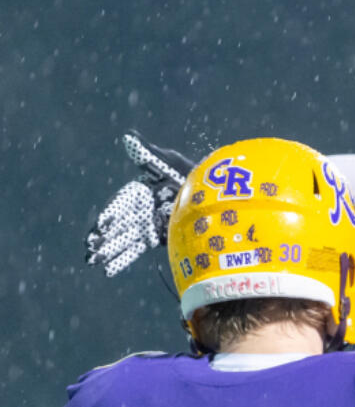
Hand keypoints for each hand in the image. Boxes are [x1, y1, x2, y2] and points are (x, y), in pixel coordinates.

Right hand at [85, 131, 194, 275]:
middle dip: (102, 238)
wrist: (215, 195)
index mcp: (139, 192)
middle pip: (117, 226)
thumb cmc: (190, 175)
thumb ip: (149, 155)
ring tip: (92, 261)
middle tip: (87, 251)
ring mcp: (147, 224)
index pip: (119, 206)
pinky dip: (121, 258)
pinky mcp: (156, 236)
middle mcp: (139, 209)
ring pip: (123, 239)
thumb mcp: (170, 163)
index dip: (109, 217)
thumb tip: (129, 137)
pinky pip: (135, 249)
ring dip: (107, 250)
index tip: (100, 228)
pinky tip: (107, 269)